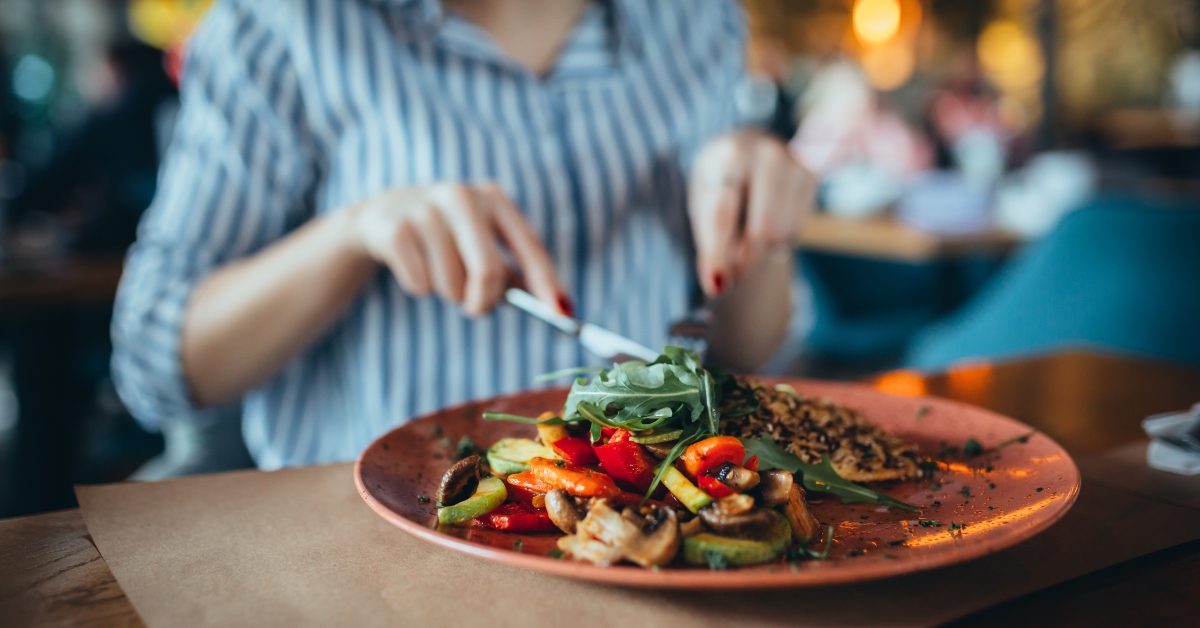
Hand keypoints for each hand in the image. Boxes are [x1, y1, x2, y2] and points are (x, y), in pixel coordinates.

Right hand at [348, 183, 569, 316]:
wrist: (383, 216)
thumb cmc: (449, 238)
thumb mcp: (483, 245)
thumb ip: (515, 274)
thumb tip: (558, 309)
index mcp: (494, 199)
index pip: (530, 247)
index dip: (548, 283)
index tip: (563, 315)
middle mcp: (462, 197)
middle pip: (488, 272)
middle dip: (483, 302)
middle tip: (475, 309)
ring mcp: (426, 210)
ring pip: (451, 285)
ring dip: (448, 293)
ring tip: (438, 271)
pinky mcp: (395, 229)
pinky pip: (420, 285)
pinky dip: (420, 287)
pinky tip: (413, 265)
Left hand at [688, 130, 815, 296]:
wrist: (747, 144)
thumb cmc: (718, 180)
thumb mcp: (702, 203)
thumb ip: (710, 241)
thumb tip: (718, 285)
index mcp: (728, 156)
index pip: (723, 215)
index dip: (719, 254)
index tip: (717, 287)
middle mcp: (765, 154)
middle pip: (763, 230)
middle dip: (746, 260)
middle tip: (732, 272)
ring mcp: (794, 164)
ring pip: (783, 234)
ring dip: (762, 249)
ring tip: (746, 233)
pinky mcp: (811, 177)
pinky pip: (797, 227)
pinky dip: (779, 236)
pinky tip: (767, 218)